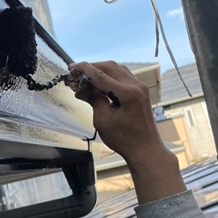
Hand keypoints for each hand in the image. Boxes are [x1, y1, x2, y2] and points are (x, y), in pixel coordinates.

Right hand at [69, 60, 185, 203]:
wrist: (146, 150)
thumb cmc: (125, 140)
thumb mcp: (103, 121)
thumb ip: (94, 100)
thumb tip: (81, 89)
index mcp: (127, 94)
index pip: (100, 75)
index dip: (84, 70)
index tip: (71, 68)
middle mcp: (136, 86)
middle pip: (110, 67)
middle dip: (92, 67)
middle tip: (77, 73)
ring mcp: (140, 88)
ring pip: (117, 69)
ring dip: (101, 70)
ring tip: (86, 78)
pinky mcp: (141, 92)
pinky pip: (124, 76)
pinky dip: (110, 76)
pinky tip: (100, 84)